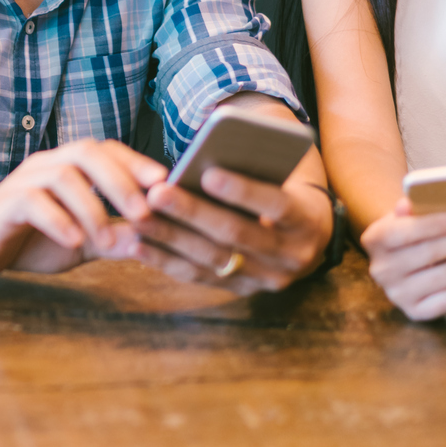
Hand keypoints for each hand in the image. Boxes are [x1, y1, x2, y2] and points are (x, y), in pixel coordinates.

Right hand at [0, 139, 165, 280]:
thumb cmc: (28, 239)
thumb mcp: (80, 242)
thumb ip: (112, 237)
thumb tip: (155, 239)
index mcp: (68, 168)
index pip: (107, 150)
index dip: (137, 162)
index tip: (168, 184)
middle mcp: (47, 165)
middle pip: (88, 152)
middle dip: (120, 180)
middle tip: (145, 213)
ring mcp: (23, 181)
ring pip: (63, 175)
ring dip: (92, 207)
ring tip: (109, 238)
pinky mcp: (4, 204)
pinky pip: (32, 201)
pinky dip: (57, 219)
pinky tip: (73, 241)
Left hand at [126, 165, 333, 291]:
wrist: (308, 234)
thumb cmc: (283, 188)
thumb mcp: (281, 175)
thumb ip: (253, 166)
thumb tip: (205, 156)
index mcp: (306, 220)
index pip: (277, 205)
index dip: (243, 191)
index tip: (208, 173)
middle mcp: (291, 256)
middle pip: (236, 234)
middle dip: (193, 213)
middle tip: (157, 194)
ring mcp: (266, 279)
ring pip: (213, 259)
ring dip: (171, 238)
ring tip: (140, 218)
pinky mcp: (241, 290)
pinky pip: (199, 277)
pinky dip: (165, 261)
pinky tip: (137, 245)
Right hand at [360, 198, 445, 320]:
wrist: (403, 259)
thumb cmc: (414, 229)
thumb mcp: (409, 214)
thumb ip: (417, 205)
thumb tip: (427, 191)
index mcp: (375, 239)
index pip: (407, 230)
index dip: (436, 225)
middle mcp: (381, 269)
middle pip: (431, 254)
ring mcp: (397, 294)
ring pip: (444, 278)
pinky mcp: (415, 312)